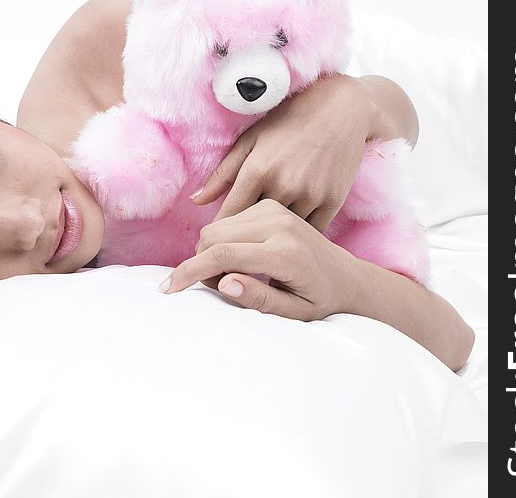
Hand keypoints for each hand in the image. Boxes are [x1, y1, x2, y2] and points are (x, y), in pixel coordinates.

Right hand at [160, 199, 360, 320]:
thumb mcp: (294, 312)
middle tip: (220, 287)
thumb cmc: (320, 300)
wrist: (347, 275)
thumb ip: (258, 299)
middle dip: (201, 264)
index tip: (168, 289)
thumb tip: (224, 283)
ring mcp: (274, 209)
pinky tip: (240, 258)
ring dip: (211, 253)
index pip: (222, 255)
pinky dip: (222, 241)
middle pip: (212, 236)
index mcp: (285, 252)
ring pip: (216, 226)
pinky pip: (228, 220)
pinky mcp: (269, 204)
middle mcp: (278, 224)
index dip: (189, 271)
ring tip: (235, 274)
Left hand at [191, 74, 377, 230]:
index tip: (210, 244)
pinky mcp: (333, 201)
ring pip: (283, 232)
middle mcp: (284, 184)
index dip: (218, 232)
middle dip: (241, 240)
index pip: (229, 214)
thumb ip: (223, 174)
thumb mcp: (251, 140)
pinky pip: (310, 231)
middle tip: (231, 251)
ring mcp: (311, 194)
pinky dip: (299, 238)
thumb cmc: (288, 121)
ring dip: (271, 241)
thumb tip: (195, 201)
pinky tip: (289, 239)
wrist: (342, 109)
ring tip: (260, 247)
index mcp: (258, 169)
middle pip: (255, 228)